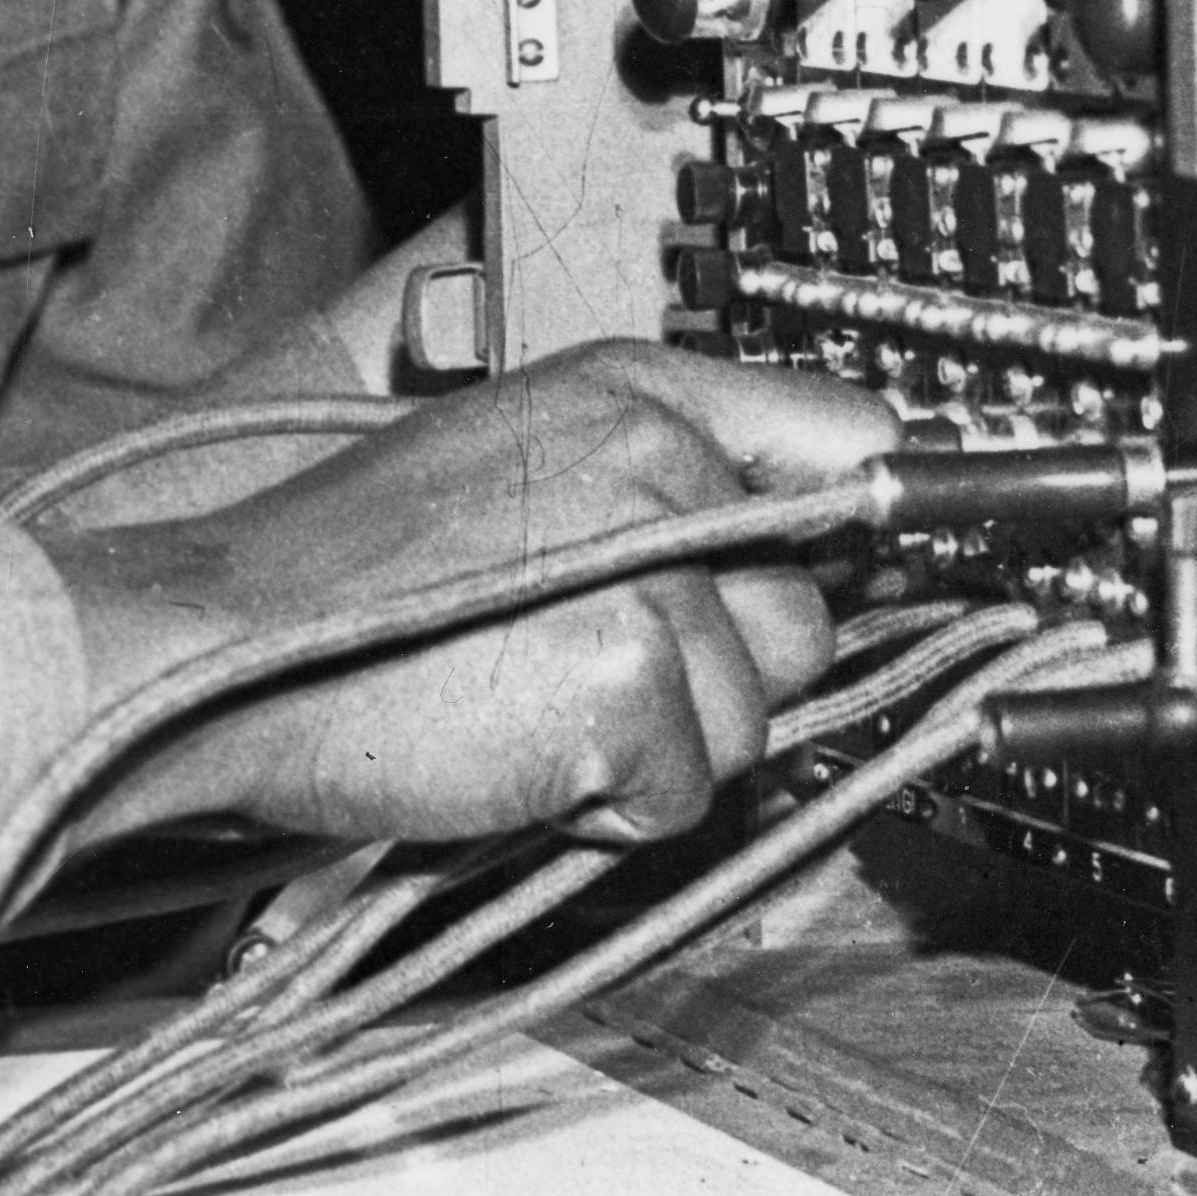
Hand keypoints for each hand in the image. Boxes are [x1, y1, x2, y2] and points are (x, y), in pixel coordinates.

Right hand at [40, 345, 897, 851]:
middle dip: (718, 676)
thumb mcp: (511, 466)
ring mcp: (651, 565)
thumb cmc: (347, 586)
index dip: (900, 510)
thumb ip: (657, 487)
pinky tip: (512, 754)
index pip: (855, 433)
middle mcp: (658, 455)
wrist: (214, 651)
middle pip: (806, 614)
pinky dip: (609, 806)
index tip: (982, 542)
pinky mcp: (631, 675)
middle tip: (578, 672)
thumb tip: (814, 548)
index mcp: (633, 390)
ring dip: (657, 751)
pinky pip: (688, 792)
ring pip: (754, 719)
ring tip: (524, 709)